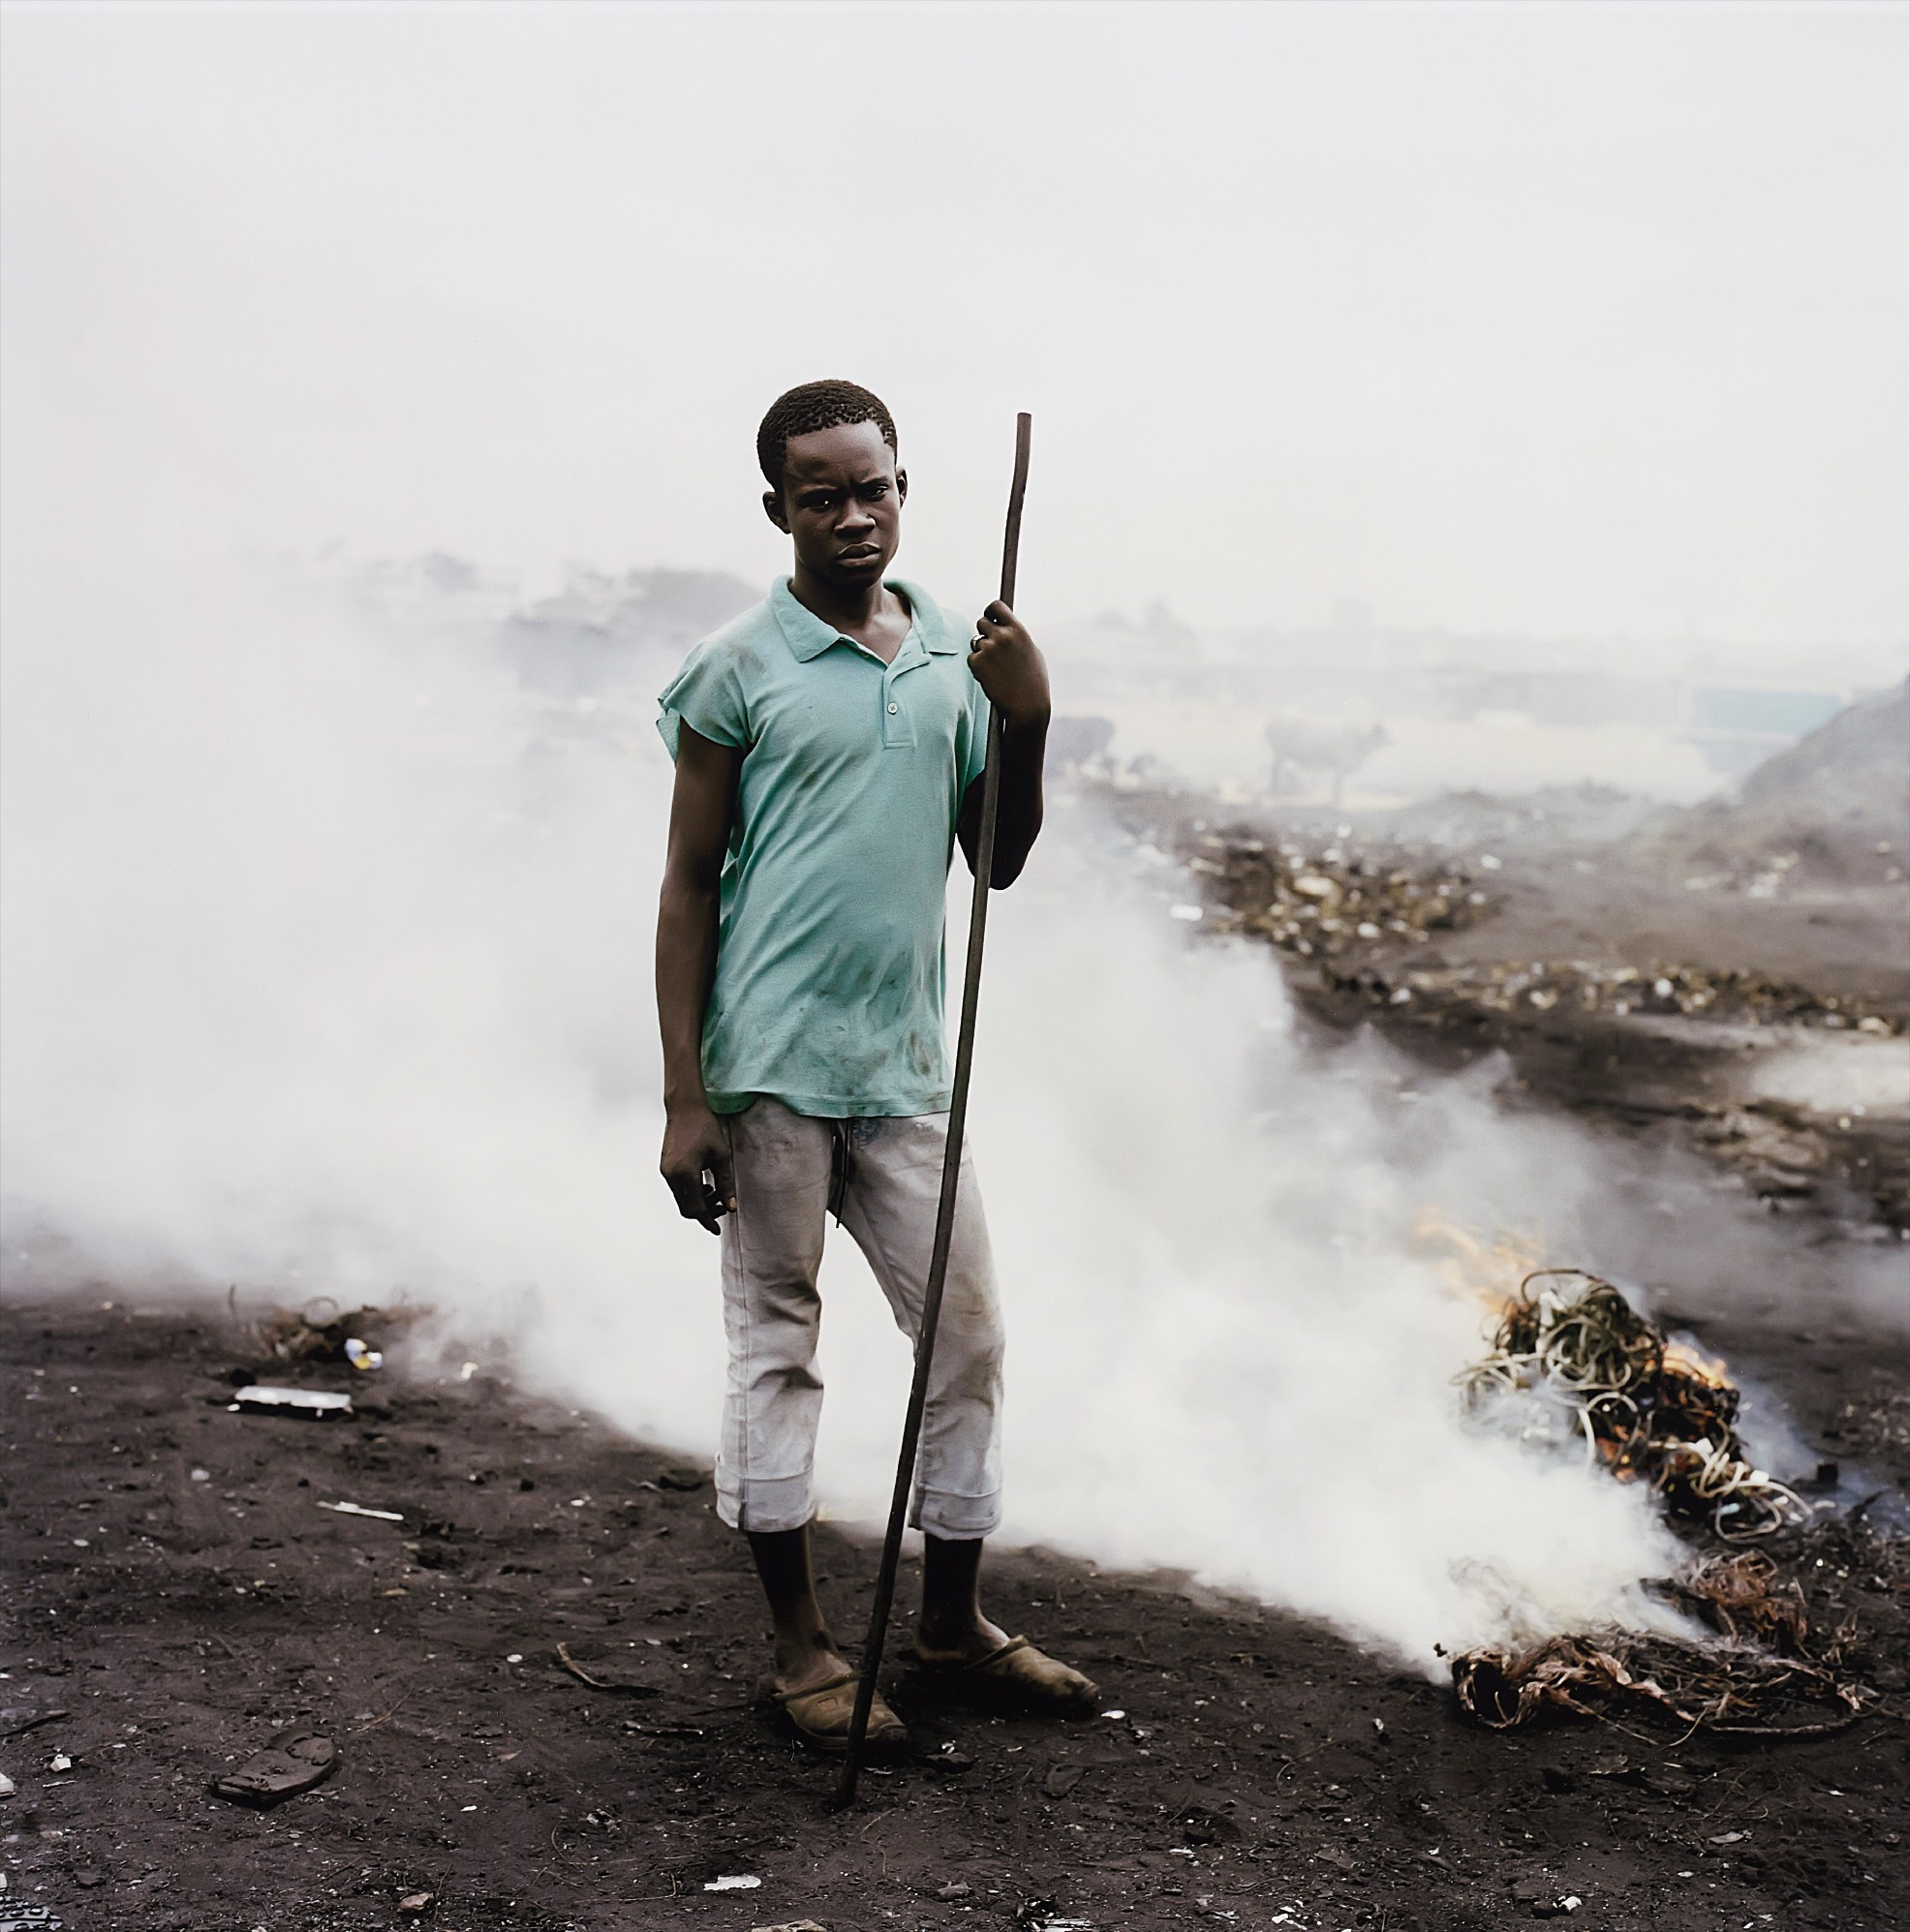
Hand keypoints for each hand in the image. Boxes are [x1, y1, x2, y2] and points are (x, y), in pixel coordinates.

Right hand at [660, 1103, 735, 1235]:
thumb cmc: (704, 1128)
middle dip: (704, 1212)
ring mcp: (666, 1172)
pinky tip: (705, 1182)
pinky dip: (691, 1192)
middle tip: (722, 1206)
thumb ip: (726, 1183)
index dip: (707, 1220)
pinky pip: (677, 1188)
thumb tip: (731, 1206)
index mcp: (685, 1174)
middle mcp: (672, 1175)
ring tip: (715, 1190)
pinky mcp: (665, 1167)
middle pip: (687, 1207)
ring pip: (681, 1199)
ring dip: (698, 1201)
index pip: (696, 1208)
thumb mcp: (721, 1156)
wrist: (685, 1109)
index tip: (716, 1229)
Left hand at [968, 602, 1050, 728]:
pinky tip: (992, 678)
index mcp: (1018, 631)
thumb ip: (1016, 637)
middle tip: (991, 648)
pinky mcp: (978, 663)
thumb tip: (1005, 627)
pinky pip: (972, 659)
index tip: (990, 616)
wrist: (1027, 707)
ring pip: (976, 643)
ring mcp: (989, 649)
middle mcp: (1002, 636)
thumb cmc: (1033, 683)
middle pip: (981, 622)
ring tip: (998, 670)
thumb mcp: (1032, 653)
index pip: (997, 606)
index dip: (991, 610)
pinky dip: (978, 667)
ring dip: (982, 653)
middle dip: (984, 633)